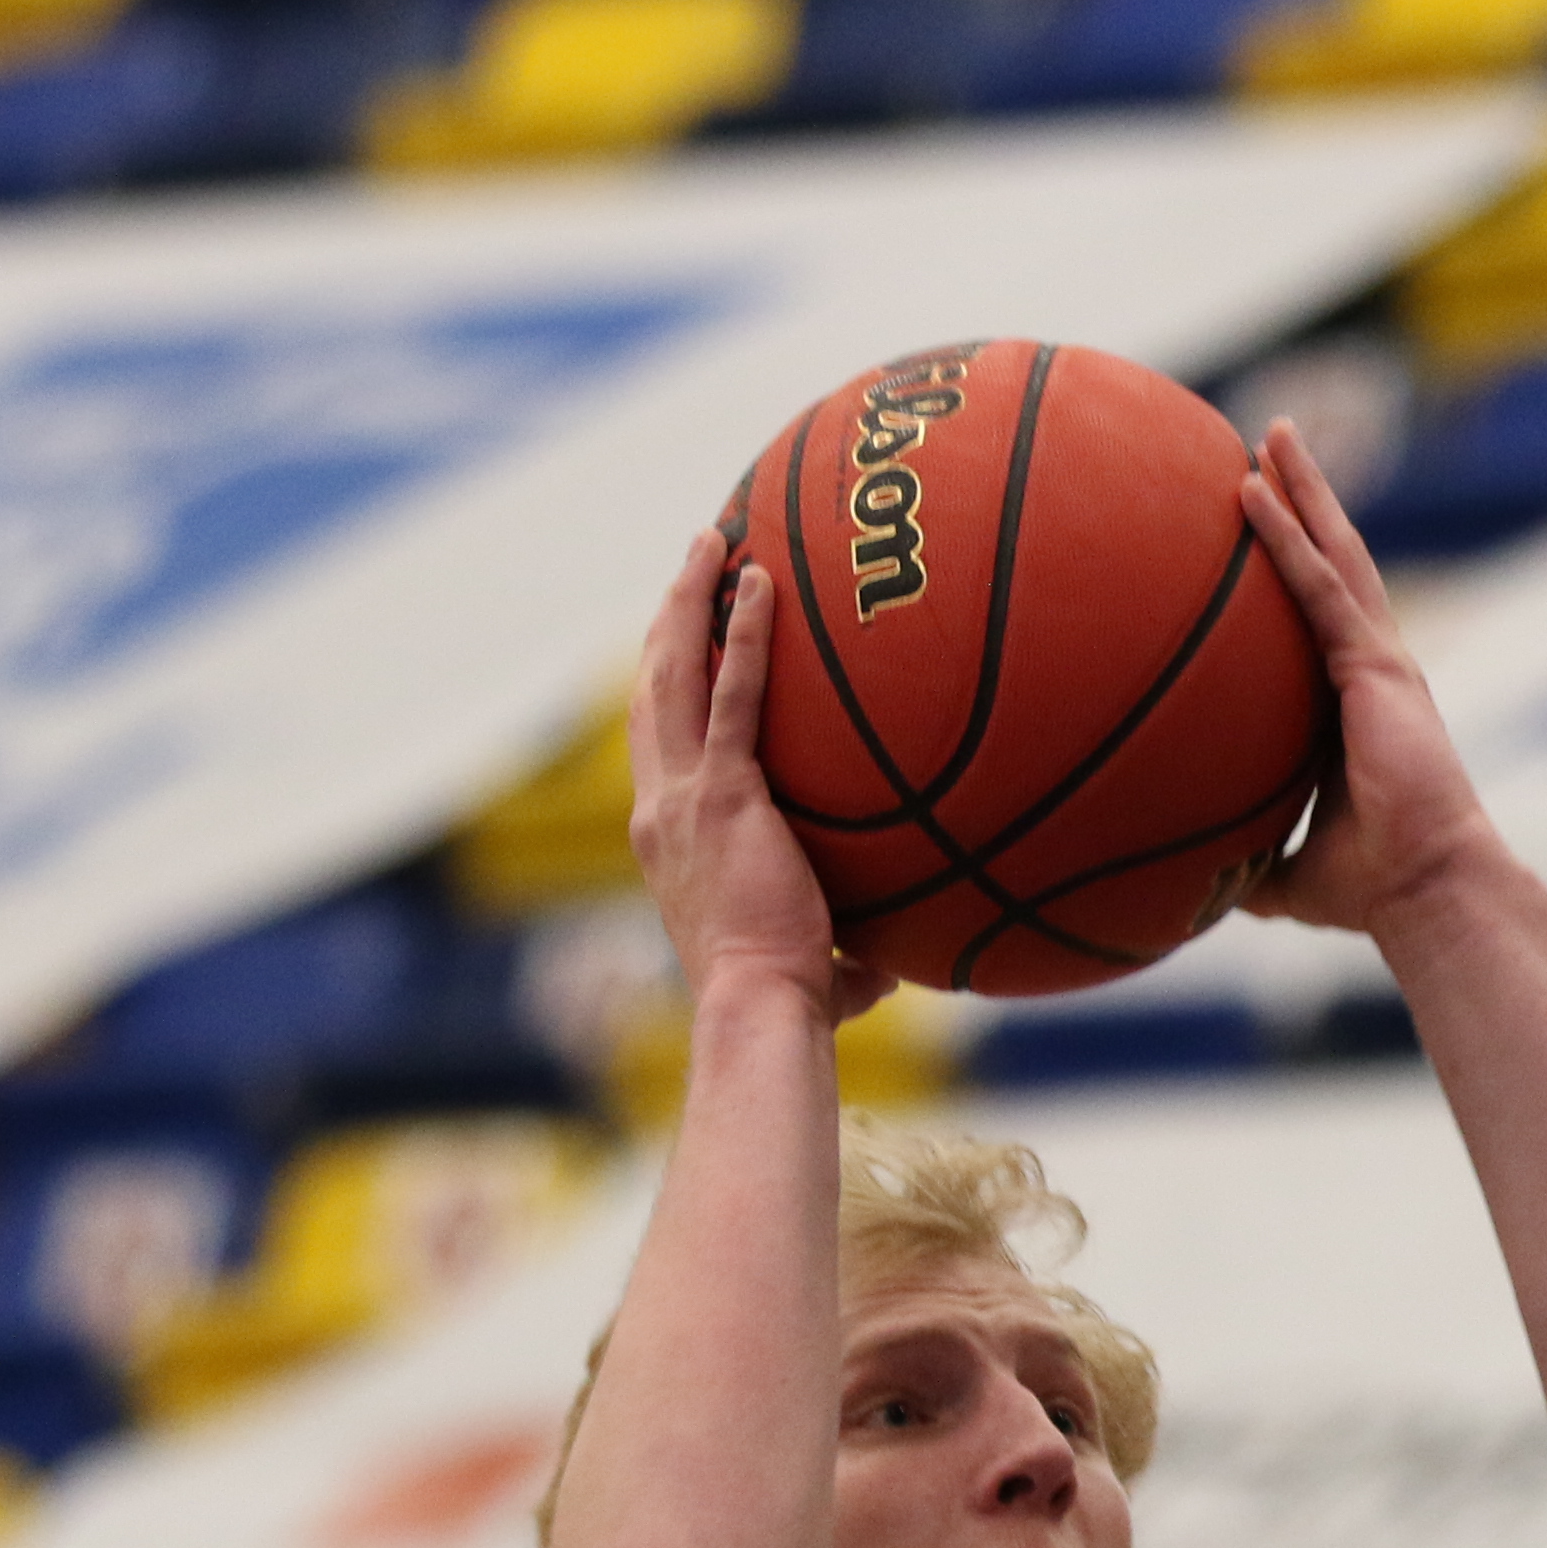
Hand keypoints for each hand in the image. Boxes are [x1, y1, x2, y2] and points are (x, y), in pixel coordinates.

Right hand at [629, 526, 890, 1025]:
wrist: (761, 1009)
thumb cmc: (789, 1003)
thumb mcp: (814, 962)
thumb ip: (847, 951)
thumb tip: (895, 965)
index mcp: (668, 836)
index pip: (659, 741)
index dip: (666, 682)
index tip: (682, 637)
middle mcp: (660, 806)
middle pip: (651, 687)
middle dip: (668, 617)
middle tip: (694, 561)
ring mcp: (682, 796)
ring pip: (671, 673)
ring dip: (688, 599)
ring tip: (713, 538)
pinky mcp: (721, 793)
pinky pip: (732, 694)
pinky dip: (741, 633)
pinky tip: (760, 583)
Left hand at [1235, 421, 1514, 944]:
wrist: (1427, 889)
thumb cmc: (1374, 888)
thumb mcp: (1290, 870)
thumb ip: (1248, 860)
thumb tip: (1194, 887)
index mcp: (1360, 702)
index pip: (1324, 613)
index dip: (1297, 561)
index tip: (1266, 518)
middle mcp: (1376, 667)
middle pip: (1336, 560)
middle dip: (1307, 497)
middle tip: (1272, 440)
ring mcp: (1380, 659)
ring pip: (1335, 552)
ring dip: (1303, 488)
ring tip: (1272, 431)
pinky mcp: (1376, 666)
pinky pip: (1319, 586)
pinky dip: (1285, 536)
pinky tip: (1250, 491)